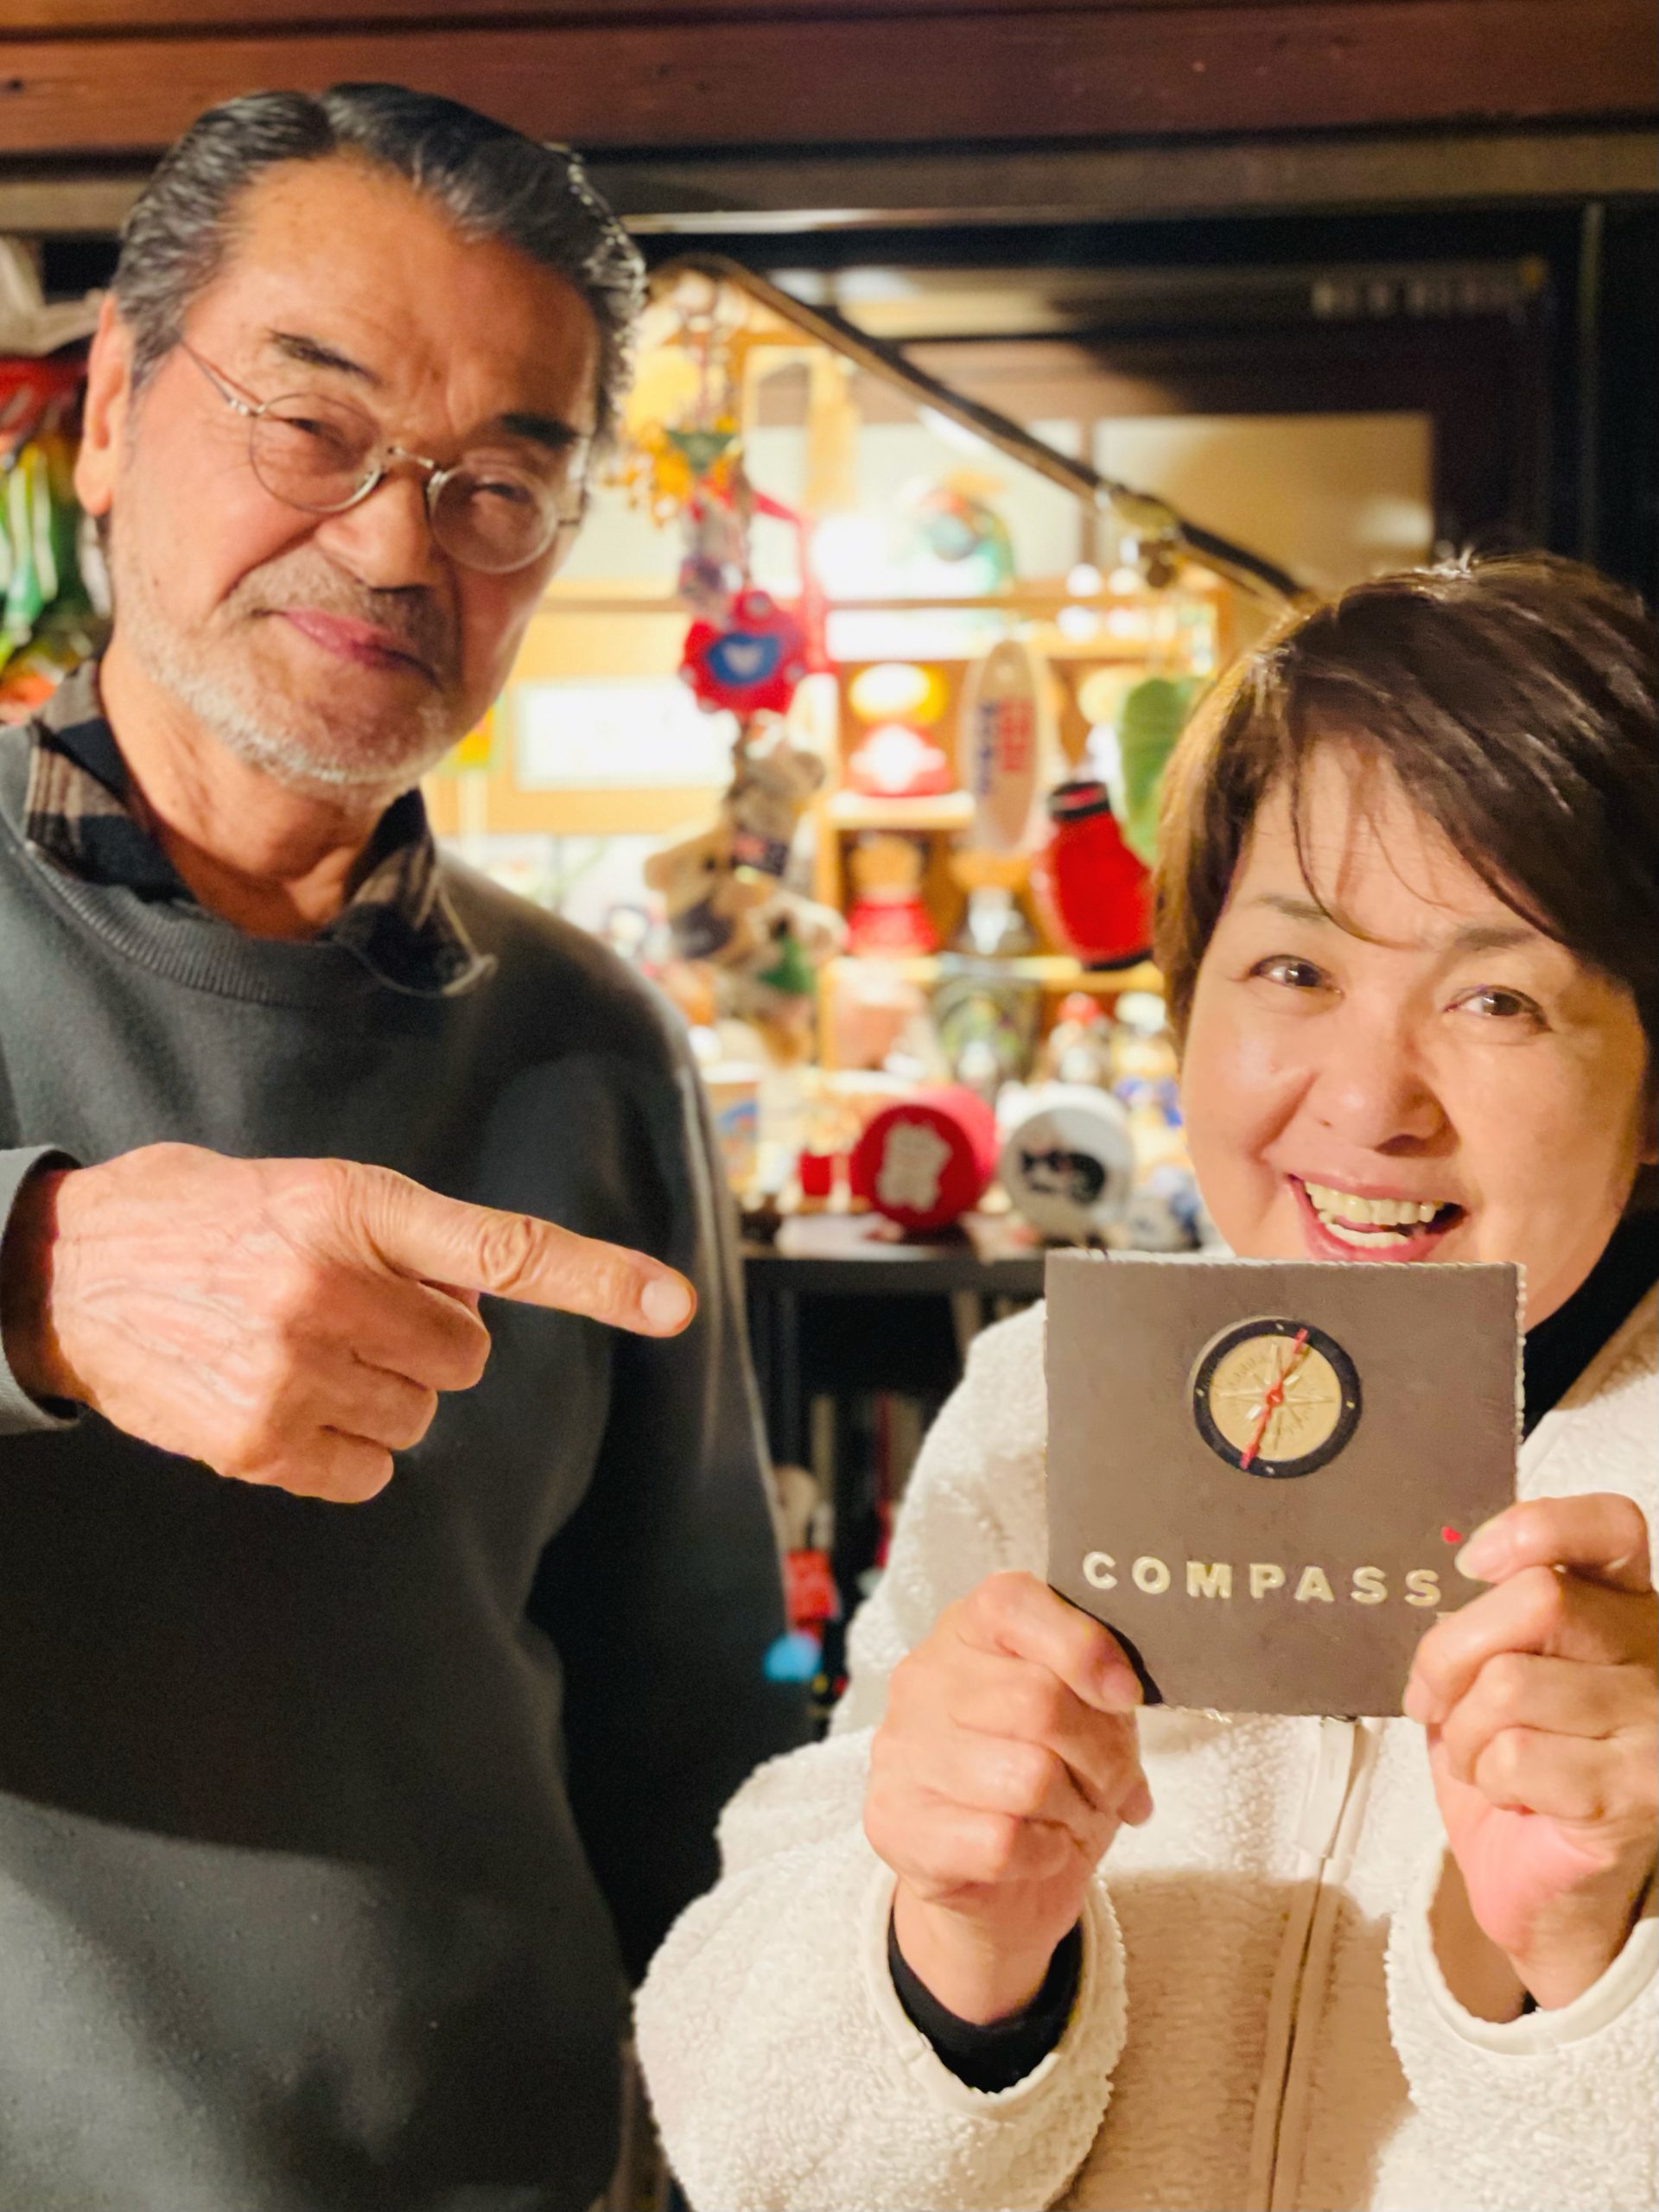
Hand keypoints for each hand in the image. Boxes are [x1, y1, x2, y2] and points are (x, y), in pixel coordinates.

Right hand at [0, 1144, 694, 1502]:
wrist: (69, 1272)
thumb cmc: (210, 1222)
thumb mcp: (311, 1191)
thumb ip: (403, 1240)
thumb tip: (473, 1308)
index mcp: (356, 1206)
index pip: (501, 1248)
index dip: (597, 1279)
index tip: (673, 1305)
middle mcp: (330, 1284)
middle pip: (465, 1359)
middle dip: (424, 1342)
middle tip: (350, 1312)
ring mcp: (293, 1368)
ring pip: (419, 1418)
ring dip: (380, 1396)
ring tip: (301, 1349)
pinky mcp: (259, 1440)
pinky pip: (367, 1472)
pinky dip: (342, 1448)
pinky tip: (282, 1400)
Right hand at [866, 1570, 1149, 2023]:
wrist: (993, 1881)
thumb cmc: (1042, 1776)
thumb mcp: (1084, 1717)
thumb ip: (1103, 1692)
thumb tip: (1122, 1693)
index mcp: (968, 1630)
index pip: (1012, 1603)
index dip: (1082, 1646)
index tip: (1124, 1695)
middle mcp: (923, 1678)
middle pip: (1038, 1701)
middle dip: (1103, 1757)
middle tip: (1115, 1784)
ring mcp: (901, 1750)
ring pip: (1027, 1777)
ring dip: (1074, 1810)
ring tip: (1072, 1817)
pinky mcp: (894, 1822)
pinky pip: (1000, 1841)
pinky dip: (1043, 1853)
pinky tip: (1038, 1848)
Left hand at [1405, 1494, 1657, 2008]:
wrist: (1543, 1883)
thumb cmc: (1518, 1765)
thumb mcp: (1500, 1668)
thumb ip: (1495, 1615)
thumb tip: (1456, 1567)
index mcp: (1627, 1607)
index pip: (1611, 1527)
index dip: (1538, 1526)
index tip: (1475, 1564)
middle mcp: (1658, 1656)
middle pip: (1538, 1599)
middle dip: (1452, 1651)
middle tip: (1433, 1698)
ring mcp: (1656, 1726)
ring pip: (1511, 1683)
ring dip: (1460, 1728)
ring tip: (1474, 1756)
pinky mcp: (1634, 1793)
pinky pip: (1513, 1755)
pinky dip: (1481, 1774)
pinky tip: (1504, 1793)